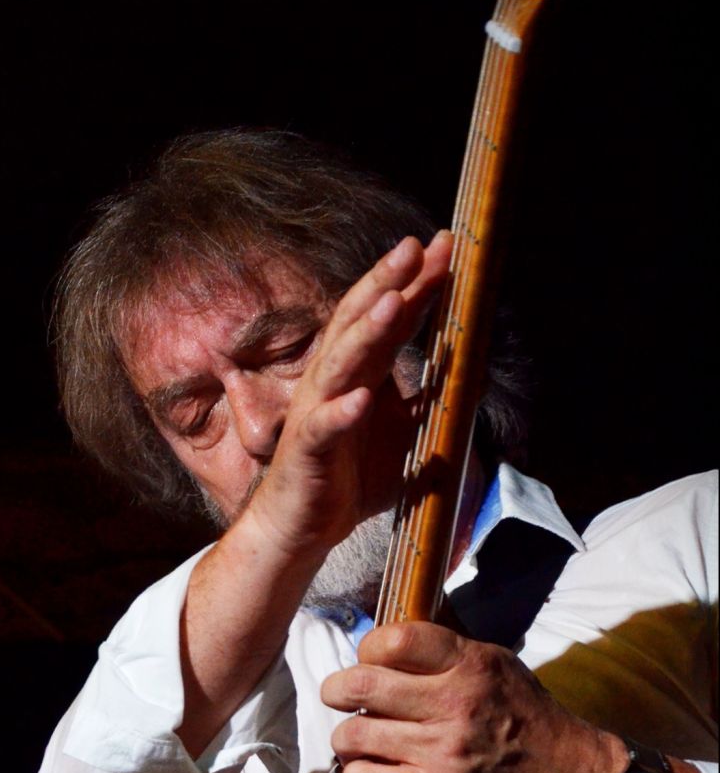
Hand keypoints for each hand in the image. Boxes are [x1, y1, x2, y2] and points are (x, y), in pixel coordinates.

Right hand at [249, 232, 452, 561]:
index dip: (417, 283)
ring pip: (341, 362)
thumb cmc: (352, 477)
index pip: (389, 318)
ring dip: (366, 331)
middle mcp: (335, 381)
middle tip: (417, 247)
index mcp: (361, 372)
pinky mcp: (307, 450)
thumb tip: (467, 372)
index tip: (448, 247)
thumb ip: (428, 399)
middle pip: (359, 322)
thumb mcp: (404, 433)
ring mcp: (317, 411)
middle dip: (388, 283)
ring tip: (394, 301)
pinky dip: (341, 412)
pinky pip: (323, 427)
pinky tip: (361, 399)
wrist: (305, 525)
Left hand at [321, 622, 627, 772]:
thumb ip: (448, 658)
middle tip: (341, 702)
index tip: (369, 667)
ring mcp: (443, 750)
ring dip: (346, 743)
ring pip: (353, 735)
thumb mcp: (499, 670)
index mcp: (470, 664)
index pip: (392, 640)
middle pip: (359, 684)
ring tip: (360, 747)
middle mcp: (455, 702)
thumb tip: (387, 649)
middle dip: (337, 693)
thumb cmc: (532, 725)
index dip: (367, 653)